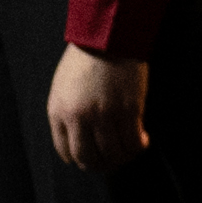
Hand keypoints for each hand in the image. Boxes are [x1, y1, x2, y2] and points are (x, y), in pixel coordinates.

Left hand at [48, 40, 146, 171]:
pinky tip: (142, 140)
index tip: (92, 157)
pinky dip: (138, 146)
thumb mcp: (62, 88)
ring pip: (113, 154)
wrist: (108, 36)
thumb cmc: (86, 58)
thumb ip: (67, 114)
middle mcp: (79, 117)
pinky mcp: (128, 110)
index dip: (81, 159)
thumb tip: (80, 138)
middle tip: (111, 161)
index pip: (65, 152)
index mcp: (59, 112)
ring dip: (122, 157)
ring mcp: (104, 115)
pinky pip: (133, 142)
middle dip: (100, 165)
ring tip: (129, 150)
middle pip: (88, 159)